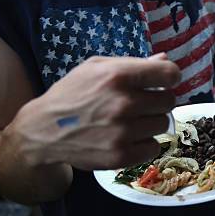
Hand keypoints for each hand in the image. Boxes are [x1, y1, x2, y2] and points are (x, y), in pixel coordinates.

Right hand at [6, 54, 179, 169]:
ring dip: (151, 122)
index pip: (169, 73)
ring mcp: (122, 132)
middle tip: (142, 103)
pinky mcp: (121, 156)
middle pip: (169, 101)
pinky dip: (145, 143)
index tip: (164, 82)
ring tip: (131, 121)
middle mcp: (123, 103)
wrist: (45, 130)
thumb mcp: (95, 68)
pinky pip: (154, 147)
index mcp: (118, 76)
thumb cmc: (72, 94)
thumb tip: (164, 59)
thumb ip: (132, 63)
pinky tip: (128, 137)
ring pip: (163, 125)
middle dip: (159, 100)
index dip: (169, 77)